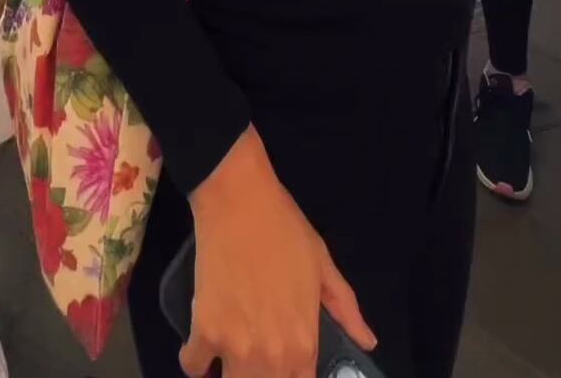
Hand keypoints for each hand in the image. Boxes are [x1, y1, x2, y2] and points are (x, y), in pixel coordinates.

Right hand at [183, 129, 374, 377]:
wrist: (239, 200)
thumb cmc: (284, 229)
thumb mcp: (323, 266)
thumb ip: (345, 309)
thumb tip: (368, 341)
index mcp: (304, 343)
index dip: (290, 377)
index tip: (282, 367)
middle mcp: (273, 356)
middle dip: (259, 376)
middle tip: (253, 357)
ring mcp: (236, 347)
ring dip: (229, 371)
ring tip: (228, 356)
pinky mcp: (204, 331)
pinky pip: (193, 365)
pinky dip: (195, 360)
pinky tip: (202, 346)